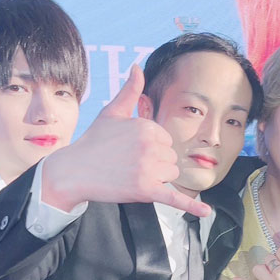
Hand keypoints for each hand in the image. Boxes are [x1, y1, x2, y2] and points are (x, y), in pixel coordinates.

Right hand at [42, 65, 209, 216]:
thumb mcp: (112, 112)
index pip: (166, 141)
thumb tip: (137, 66)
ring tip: (131, 175)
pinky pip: (174, 198)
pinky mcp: (146, 191)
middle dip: (155, 164)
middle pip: (171, 158)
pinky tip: (206, 213)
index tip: (130, 150)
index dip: (151, 148)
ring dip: (157, 179)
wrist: (73, 171)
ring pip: (171, 175)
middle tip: (128, 164)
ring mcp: (149, 169)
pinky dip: (192, 206)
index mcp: (147, 127)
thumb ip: (130, 91)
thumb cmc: (94, 142)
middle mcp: (150, 146)